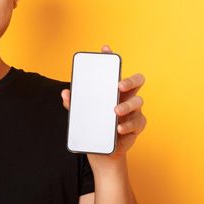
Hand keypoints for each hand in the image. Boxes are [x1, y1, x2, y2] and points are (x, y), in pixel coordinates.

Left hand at [61, 45, 146, 166]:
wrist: (104, 154)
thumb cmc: (95, 128)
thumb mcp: (83, 116)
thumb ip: (75, 105)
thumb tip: (65, 93)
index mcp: (114, 90)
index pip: (114, 70)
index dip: (111, 58)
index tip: (105, 49)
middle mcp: (127, 97)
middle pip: (137, 81)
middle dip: (129, 80)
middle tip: (118, 85)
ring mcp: (134, 111)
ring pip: (138, 102)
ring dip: (127, 105)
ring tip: (115, 111)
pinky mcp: (137, 126)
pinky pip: (137, 123)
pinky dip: (128, 125)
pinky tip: (119, 129)